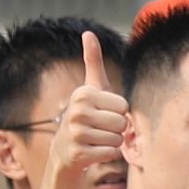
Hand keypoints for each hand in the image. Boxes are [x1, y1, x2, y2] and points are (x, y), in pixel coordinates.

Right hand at [56, 29, 129, 188]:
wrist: (65, 150)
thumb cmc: (86, 115)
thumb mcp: (90, 88)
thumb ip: (92, 61)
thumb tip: (88, 33)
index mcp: (83, 94)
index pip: (123, 105)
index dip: (118, 112)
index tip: (103, 113)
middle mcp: (77, 112)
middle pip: (122, 123)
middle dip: (117, 129)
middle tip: (101, 129)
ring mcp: (76, 134)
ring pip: (117, 140)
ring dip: (112, 142)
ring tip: (96, 140)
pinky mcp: (78, 154)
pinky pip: (110, 154)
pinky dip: (106, 155)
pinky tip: (93, 151)